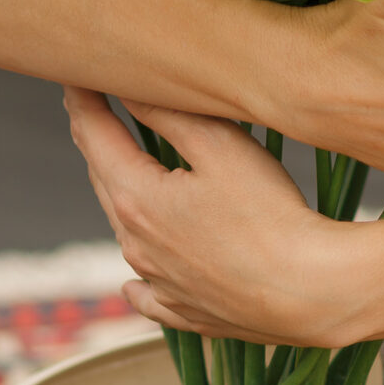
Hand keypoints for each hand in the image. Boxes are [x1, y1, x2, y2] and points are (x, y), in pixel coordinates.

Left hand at [65, 90, 356, 345]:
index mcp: (136, 198)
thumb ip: (167, 114)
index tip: (77, 73)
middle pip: (103, 178)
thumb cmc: (269, 212)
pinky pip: (147, 290)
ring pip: (124, 228)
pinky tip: (134, 279)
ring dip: (120, 192)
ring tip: (123, 167)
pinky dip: (138, 274)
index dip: (83, 99)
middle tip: (94, 108)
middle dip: (97, 140)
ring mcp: (157, 282)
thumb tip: (128, 90)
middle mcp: (134, 243)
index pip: (94, 134)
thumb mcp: (220, 145)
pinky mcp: (183, 310)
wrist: (306, 293)